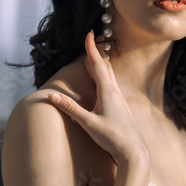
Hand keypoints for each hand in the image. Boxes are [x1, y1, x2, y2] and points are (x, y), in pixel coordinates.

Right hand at [46, 31, 149, 164]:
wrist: (133, 152)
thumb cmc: (113, 137)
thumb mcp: (88, 123)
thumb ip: (70, 108)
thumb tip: (52, 96)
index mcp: (108, 91)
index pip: (98, 64)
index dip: (92, 49)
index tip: (90, 33)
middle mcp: (115, 92)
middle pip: (105, 67)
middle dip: (96, 53)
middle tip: (91, 40)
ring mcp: (119, 99)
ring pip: (109, 76)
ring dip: (101, 64)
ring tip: (94, 58)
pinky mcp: (120, 107)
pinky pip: (110, 85)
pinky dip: (104, 77)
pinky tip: (102, 82)